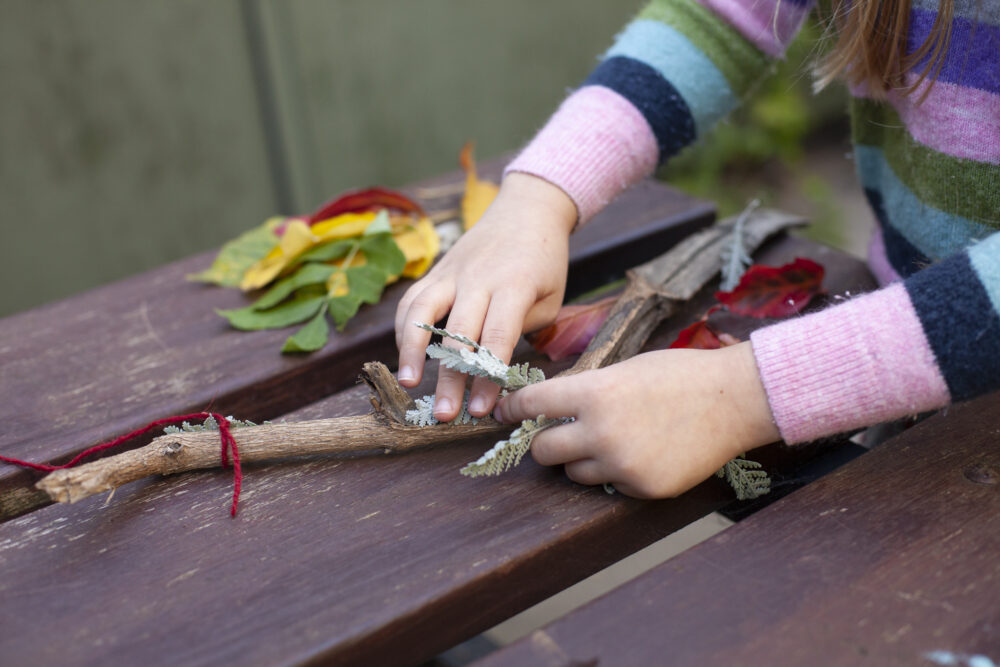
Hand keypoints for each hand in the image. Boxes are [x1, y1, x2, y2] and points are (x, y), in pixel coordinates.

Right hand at [395, 172, 576, 420]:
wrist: (526, 210)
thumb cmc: (544, 262)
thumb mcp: (551, 297)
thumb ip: (523, 329)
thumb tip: (493, 367)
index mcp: (514, 285)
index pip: (496, 336)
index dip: (486, 376)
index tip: (481, 409)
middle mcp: (478, 278)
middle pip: (458, 333)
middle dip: (450, 377)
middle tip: (445, 414)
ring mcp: (452, 272)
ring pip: (423, 311)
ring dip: (411, 349)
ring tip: (408, 383)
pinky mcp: (435, 271)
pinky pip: (412, 300)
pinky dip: (403, 328)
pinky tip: (404, 356)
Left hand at [494, 342, 779, 497]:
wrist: (733, 400)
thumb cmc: (679, 375)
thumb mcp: (622, 370)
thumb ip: (584, 391)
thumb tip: (549, 407)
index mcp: (593, 394)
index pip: (532, 405)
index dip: (512, 409)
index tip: (504, 413)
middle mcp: (600, 433)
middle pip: (542, 451)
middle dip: (545, 441)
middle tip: (557, 432)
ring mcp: (622, 465)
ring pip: (574, 472)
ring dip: (580, 459)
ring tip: (611, 439)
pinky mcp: (643, 488)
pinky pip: (611, 485)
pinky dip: (616, 472)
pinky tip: (642, 452)